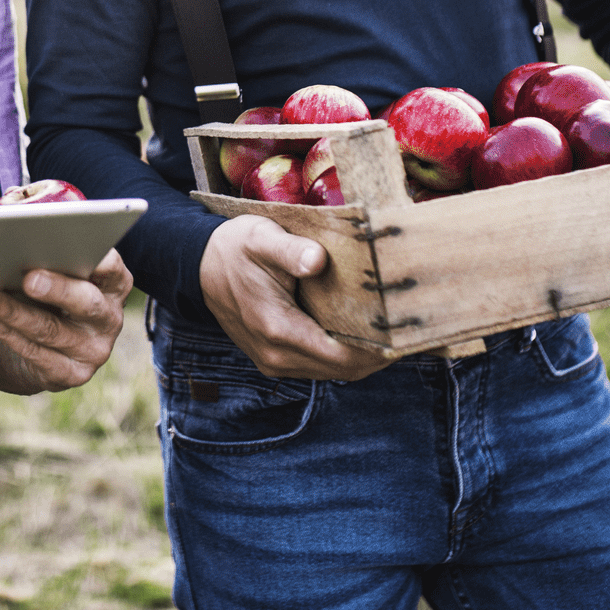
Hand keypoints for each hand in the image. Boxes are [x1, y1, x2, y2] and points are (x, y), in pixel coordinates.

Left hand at [0, 249, 132, 391]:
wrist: (35, 343)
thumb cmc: (43, 288)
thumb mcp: (49, 263)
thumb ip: (40, 240)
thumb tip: (11, 212)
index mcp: (113, 282)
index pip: (111, 267)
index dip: (97, 257)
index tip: (73, 243)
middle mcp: (110, 317)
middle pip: (86, 303)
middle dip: (57, 288)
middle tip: (28, 276)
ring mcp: (93, 350)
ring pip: (52, 331)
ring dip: (13, 312)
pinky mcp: (70, 374)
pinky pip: (35, 354)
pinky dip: (6, 332)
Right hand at [199, 214, 391, 381]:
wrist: (200, 265)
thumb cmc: (235, 248)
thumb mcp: (261, 238)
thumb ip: (289, 250)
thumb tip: (317, 261)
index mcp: (277, 328)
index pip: (341, 356)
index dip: (378, 350)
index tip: (405, 332)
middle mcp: (276, 355)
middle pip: (344, 369)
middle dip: (378, 355)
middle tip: (409, 331)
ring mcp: (274, 361)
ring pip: (334, 371)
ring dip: (363, 357)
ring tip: (392, 332)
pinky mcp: (275, 359)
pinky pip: (320, 366)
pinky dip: (344, 355)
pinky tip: (361, 333)